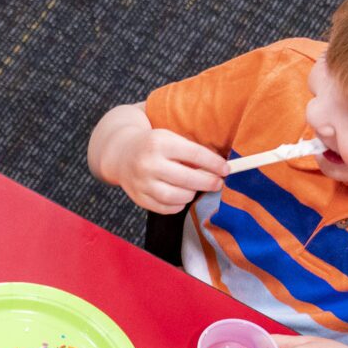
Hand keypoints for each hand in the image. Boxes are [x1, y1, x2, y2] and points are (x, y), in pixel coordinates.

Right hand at [90, 119, 226, 213]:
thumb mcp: (170, 139)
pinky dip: (178, 205)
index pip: (195, 155)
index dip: (214, 164)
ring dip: (192, 194)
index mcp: (159, 143)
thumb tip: (219, 169)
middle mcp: (148, 163)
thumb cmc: (153, 145)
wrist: (121, 153)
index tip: (226, 169)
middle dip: (208, 182)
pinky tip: (181, 196)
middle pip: (188, 179)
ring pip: (177, 197)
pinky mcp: (138, 198)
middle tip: (218, 183)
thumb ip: (191, 153)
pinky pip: (166, 208)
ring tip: (195, 188)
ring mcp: (142, 183)